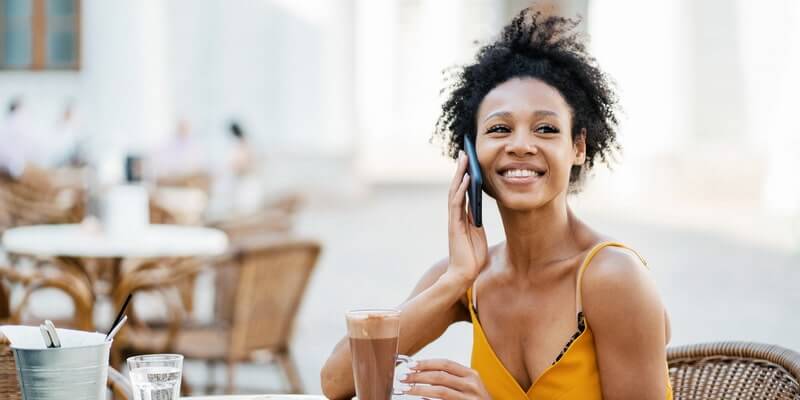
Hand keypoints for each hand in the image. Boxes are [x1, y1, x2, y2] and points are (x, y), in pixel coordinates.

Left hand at [400, 358, 490, 399]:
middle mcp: (471, 386)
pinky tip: (420, 399)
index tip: (410, 365)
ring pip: (439, 392)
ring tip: (406, 389)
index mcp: (471, 374)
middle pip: (440, 377)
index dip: (426, 363)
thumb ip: (451, 377)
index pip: (445, 364)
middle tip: (403, 377)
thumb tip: (421, 372)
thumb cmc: (476, 399)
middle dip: (418, 376)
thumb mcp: (468, 384)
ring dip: (419, 389)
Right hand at [446, 151, 488, 285]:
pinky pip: (457, 204)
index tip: (469, 161)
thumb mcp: (477, 234)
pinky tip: (465, 179)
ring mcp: (454, 219)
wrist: (465, 274)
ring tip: (464, 158)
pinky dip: (461, 190)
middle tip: (465, 152)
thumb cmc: (472, 257)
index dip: (465, 175)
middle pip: (456, 187)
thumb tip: (476, 209)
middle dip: (461, 169)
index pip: (462, 192)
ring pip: (454, 191)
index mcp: (462, 217)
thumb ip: (475, 221)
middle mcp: (455, 216)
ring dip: (459, 174)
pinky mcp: (454, 225)